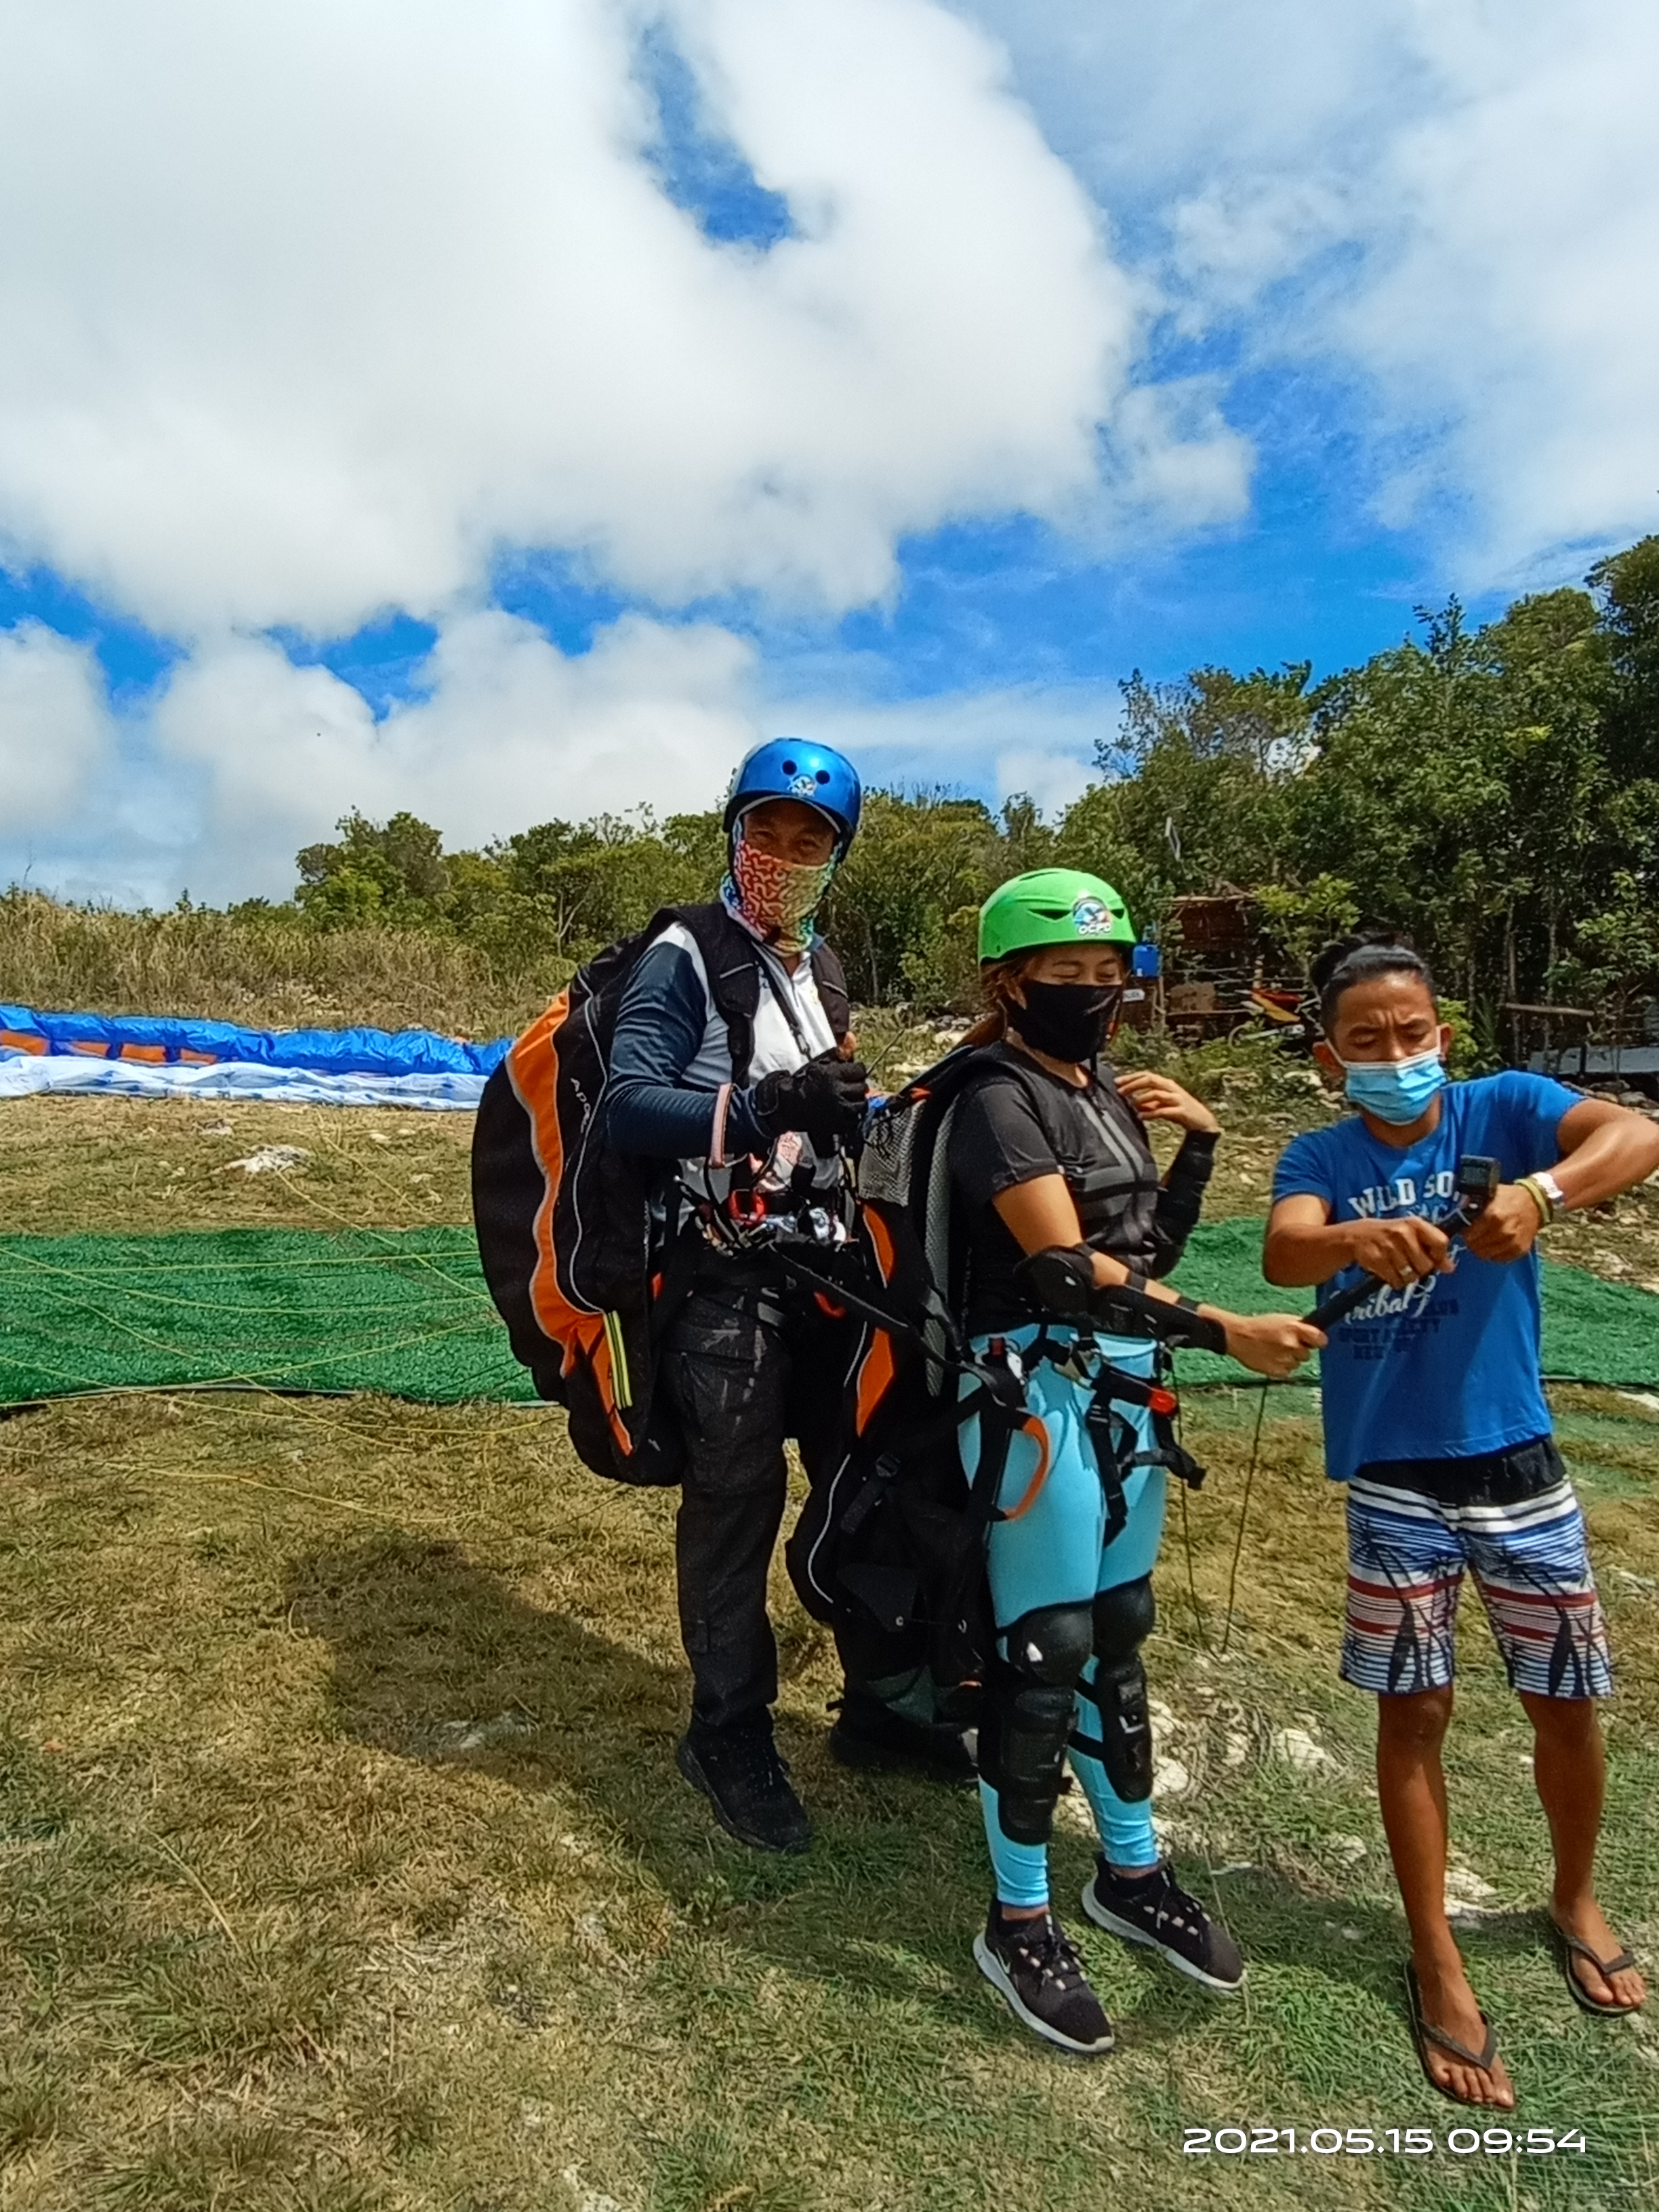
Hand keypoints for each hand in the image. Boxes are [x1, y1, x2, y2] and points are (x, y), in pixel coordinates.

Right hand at [750, 1053, 868, 1146]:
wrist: (788, 1104)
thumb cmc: (801, 1081)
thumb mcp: (818, 1064)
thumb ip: (836, 1054)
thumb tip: (852, 1038)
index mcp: (833, 1074)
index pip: (860, 1070)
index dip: (856, 1071)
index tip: (851, 1073)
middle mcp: (838, 1091)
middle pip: (862, 1088)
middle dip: (857, 1086)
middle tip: (849, 1087)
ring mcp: (839, 1109)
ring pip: (861, 1104)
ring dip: (856, 1101)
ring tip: (847, 1099)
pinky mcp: (838, 1124)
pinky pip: (855, 1119)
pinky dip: (852, 1115)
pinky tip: (844, 1111)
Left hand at [1114, 1068, 1219, 1134]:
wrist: (1202, 1122)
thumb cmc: (1180, 1112)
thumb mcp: (1163, 1106)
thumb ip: (1150, 1103)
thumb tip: (1133, 1103)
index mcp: (1167, 1084)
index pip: (1147, 1075)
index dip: (1131, 1077)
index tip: (1117, 1082)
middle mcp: (1172, 1088)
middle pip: (1150, 1080)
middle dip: (1133, 1084)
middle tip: (1120, 1091)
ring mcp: (1177, 1098)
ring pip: (1156, 1094)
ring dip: (1141, 1098)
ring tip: (1130, 1104)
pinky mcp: (1181, 1111)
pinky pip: (1163, 1110)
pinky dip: (1151, 1113)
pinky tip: (1141, 1116)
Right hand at [1223, 1311, 1326, 1378]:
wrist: (1238, 1337)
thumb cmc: (1260, 1326)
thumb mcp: (1282, 1319)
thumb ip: (1300, 1327)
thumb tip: (1316, 1335)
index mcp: (1295, 1328)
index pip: (1321, 1340)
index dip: (1318, 1341)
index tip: (1314, 1342)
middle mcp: (1292, 1345)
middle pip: (1307, 1354)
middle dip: (1298, 1350)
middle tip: (1284, 1344)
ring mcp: (1285, 1360)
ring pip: (1297, 1363)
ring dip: (1289, 1359)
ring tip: (1274, 1350)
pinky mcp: (1277, 1372)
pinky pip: (1287, 1372)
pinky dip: (1281, 1367)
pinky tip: (1270, 1358)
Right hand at [1347, 1215, 1452, 1289]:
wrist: (1356, 1235)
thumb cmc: (1390, 1234)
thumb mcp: (1412, 1234)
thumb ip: (1433, 1248)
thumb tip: (1450, 1268)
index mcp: (1414, 1224)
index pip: (1441, 1242)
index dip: (1439, 1256)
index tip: (1431, 1258)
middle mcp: (1403, 1233)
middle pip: (1426, 1266)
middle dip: (1420, 1269)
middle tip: (1409, 1263)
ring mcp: (1388, 1246)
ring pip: (1411, 1276)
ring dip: (1406, 1277)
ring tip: (1397, 1266)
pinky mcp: (1376, 1259)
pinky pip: (1396, 1281)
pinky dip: (1394, 1281)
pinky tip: (1388, 1270)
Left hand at [1461, 1183, 1543, 1263]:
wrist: (1535, 1203)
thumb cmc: (1508, 1197)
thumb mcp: (1488, 1195)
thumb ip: (1472, 1205)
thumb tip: (1452, 1212)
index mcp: (1493, 1215)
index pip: (1468, 1234)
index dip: (1464, 1232)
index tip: (1464, 1229)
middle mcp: (1503, 1231)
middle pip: (1475, 1246)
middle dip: (1471, 1240)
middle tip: (1474, 1234)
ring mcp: (1512, 1242)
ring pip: (1485, 1255)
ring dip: (1482, 1248)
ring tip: (1484, 1238)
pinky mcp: (1520, 1250)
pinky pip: (1498, 1259)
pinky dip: (1494, 1253)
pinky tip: (1495, 1242)